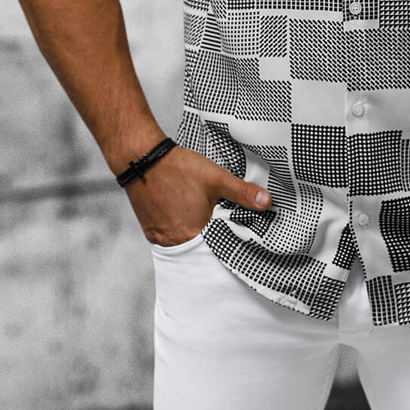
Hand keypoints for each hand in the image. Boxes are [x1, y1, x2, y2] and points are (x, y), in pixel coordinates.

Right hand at [122, 144, 271, 246]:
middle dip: (211, 240)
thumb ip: (242, 193)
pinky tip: (185, 217)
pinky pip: (170, 238)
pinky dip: (179, 231)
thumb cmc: (177, 168)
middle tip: (219, 227)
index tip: (234, 238)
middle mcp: (173, 241)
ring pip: (184, 244)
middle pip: (199, 249)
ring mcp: (159, 237)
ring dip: (194, 236)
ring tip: (203, 221)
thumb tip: (266, 202)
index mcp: (192, 234)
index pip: (216, 250)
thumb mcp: (216, 178)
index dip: (226, 243)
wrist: (142, 159)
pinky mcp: (150, 230)